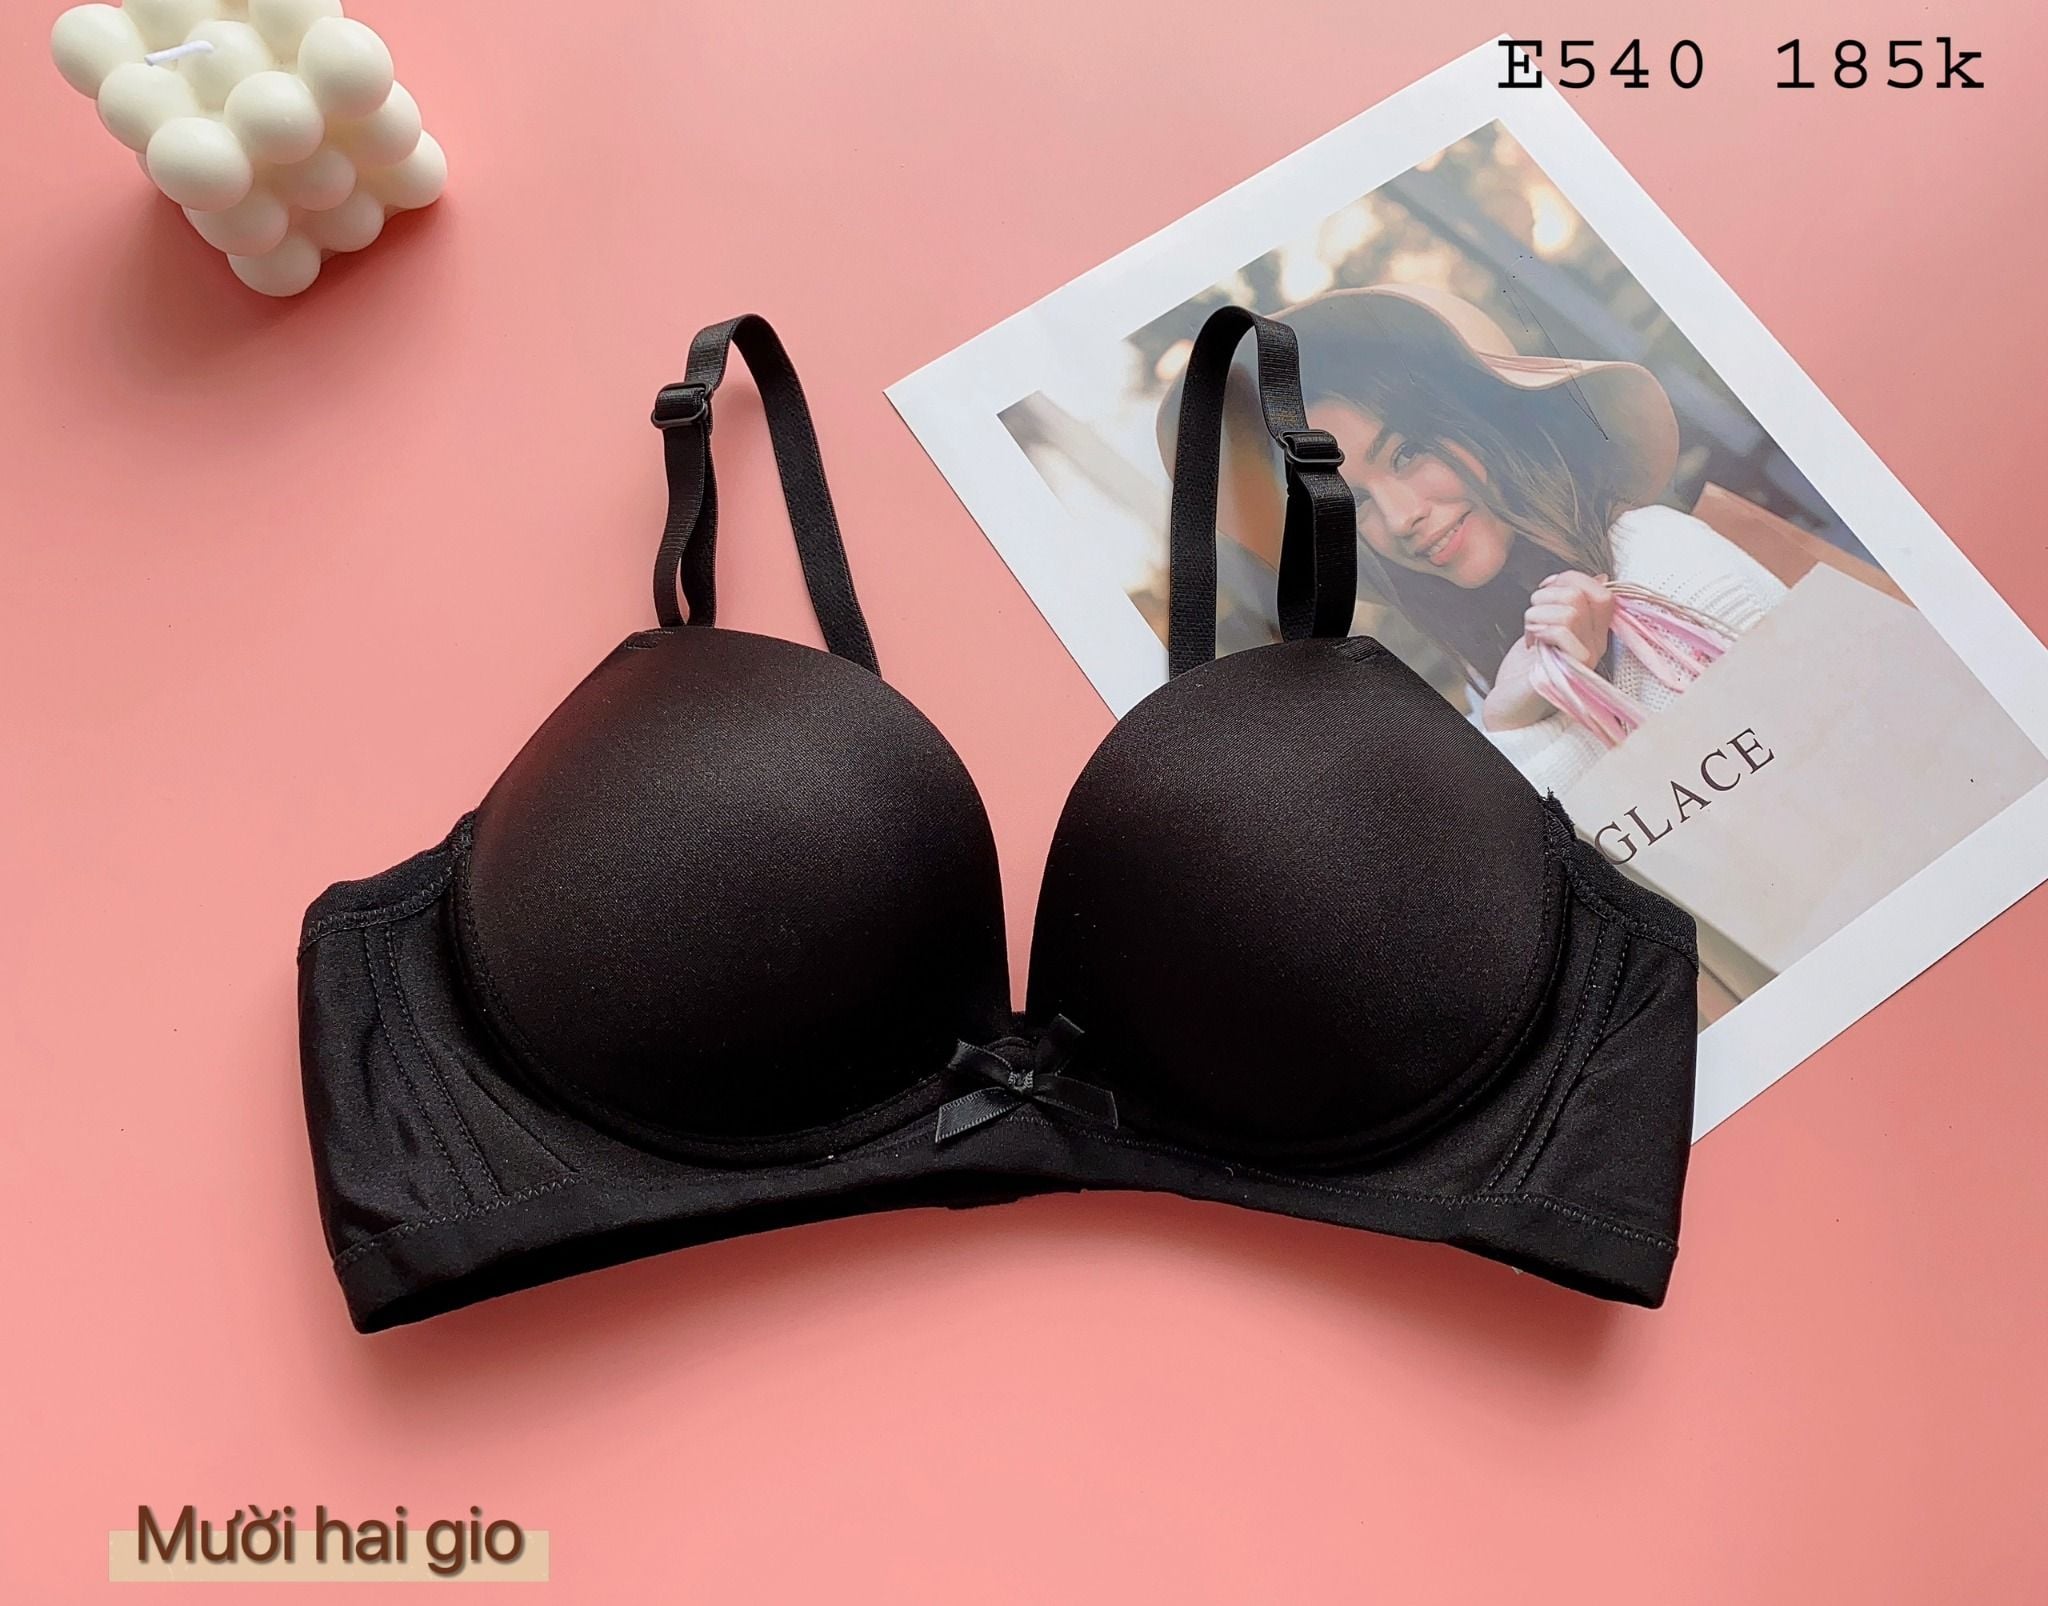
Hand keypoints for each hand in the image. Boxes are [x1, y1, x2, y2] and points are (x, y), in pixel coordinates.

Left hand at [1481, 572, 1615, 731]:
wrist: (1511, 700)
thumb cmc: (1528, 663)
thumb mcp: (1550, 622)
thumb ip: (1570, 601)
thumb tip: (1599, 576)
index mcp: (1595, 630)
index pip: (1602, 590)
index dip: (1570, 579)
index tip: (1545, 590)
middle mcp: (1597, 644)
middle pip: (1582, 596)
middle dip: (1546, 596)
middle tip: (1532, 615)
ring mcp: (1586, 659)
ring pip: (1571, 610)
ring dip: (1537, 613)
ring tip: (1530, 630)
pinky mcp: (1570, 670)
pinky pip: (1563, 630)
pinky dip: (1539, 629)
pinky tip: (1532, 642)